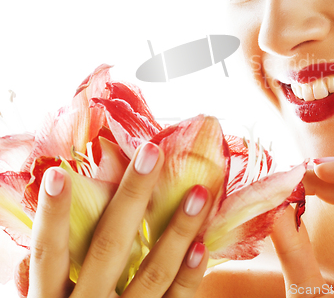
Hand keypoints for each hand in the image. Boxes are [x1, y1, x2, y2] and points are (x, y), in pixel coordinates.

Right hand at [28, 142, 212, 297]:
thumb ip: (35, 287)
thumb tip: (26, 251)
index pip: (48, 255)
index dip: (52, 216)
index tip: (59, 174)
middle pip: (108, 248)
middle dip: (131, 198)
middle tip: (151, 153)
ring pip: (152, 274)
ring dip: (176, 231)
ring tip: (199, 191)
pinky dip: (190, 277)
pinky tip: (203, 245)